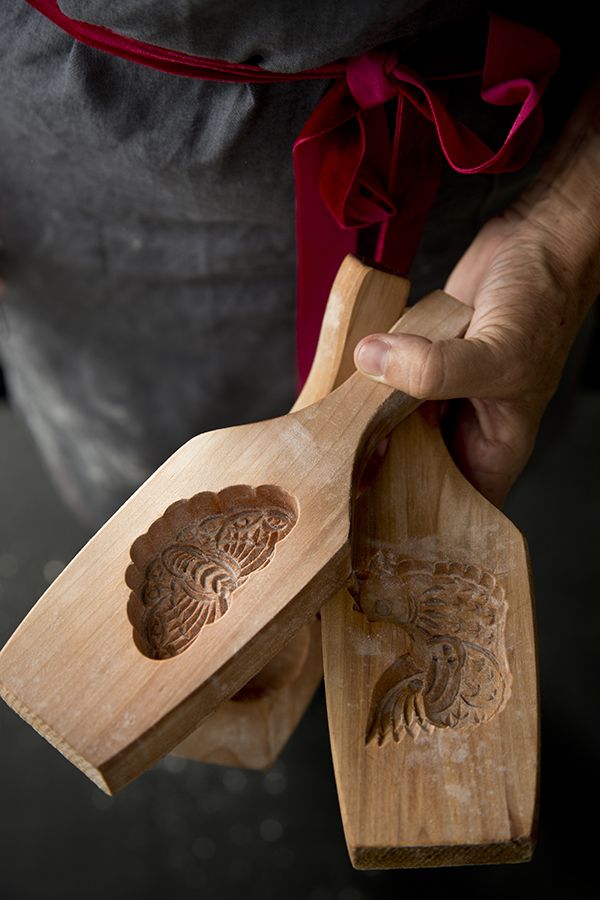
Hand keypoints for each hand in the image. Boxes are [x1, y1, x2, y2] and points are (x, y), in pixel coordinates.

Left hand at [354, 210, 597, 506]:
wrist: (535, 242)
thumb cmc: (542, 306)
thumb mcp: (499, 353)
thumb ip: (437, 369)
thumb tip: (373, 363)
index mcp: (490, 451)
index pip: (452, 511)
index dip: (414, 525)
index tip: (367, 525)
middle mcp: (460, 430)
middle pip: (408, 470)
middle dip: (372, 475)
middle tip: (330, 479)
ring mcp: (434, 396)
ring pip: (387, 425)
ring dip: (358, 426)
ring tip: (324, 441)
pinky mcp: (412, 362)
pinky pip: (377, 384)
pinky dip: (359, 385)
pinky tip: (334, 391)